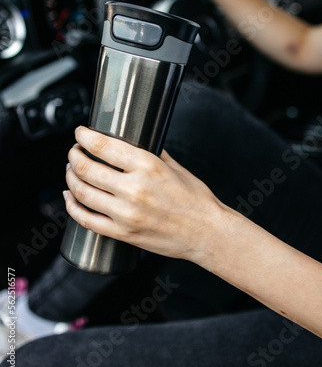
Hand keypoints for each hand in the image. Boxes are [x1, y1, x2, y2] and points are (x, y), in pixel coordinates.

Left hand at [64, 127, 222, 262]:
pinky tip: (70, 197)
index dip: (84, 137)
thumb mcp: (175, 167)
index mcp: (148, 166)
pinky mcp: (123, 233)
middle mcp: (134, 189)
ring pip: (82, 192)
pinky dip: (72, 207)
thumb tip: (135, 142)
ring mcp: (126, 213)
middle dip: (74, 156)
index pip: (103, 146)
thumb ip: (152, 153)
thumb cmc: (195, 199)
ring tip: (71, 170)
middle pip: (86, 168)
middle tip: (74, 151)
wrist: (206, 232)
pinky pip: (86, 220)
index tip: (80, 133)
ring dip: (70, 178)